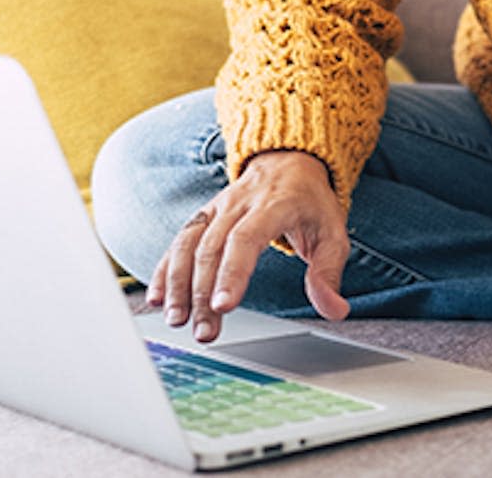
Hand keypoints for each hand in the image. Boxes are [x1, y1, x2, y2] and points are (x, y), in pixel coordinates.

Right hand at [146, 149, 350, 341]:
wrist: (289, 160)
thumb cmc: (310, 202)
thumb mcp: (333, 233)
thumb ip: (329, 273)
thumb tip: (334, 310)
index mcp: (274, 205)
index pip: (247, 239)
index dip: (233, 272)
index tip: (224, 305)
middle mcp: (239, 204)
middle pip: (213, 249)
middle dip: (204, 293)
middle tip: (205, 331)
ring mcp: (217, 208)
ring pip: (189, 244)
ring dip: (179, 284)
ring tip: (177, 319)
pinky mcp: (203, 216)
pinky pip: (179, 241)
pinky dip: (164, 269)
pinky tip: (158, 298)